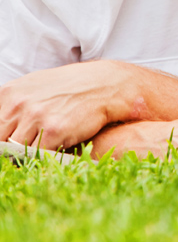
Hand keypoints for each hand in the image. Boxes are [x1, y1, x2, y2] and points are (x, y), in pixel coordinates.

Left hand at [0, 61, 135, 150]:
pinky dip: (44, 156)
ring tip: (43, 148)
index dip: (3, 139)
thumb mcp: (33, 88)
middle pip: (1, 140)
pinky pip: (38, 154)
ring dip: (27, 154)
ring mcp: (35, 116)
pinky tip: (55, 149)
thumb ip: (13, 106)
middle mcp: (18, 103)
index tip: (10, 144)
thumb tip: (3, 131)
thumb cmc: (70, 89)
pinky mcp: (54, 130)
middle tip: (25, 149)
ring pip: (16, 150)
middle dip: (10, 148)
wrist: (104, 84)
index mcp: (9, 93)